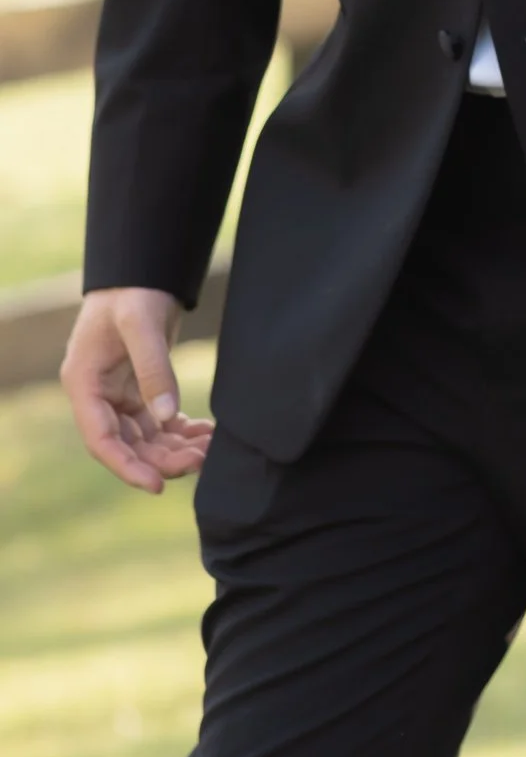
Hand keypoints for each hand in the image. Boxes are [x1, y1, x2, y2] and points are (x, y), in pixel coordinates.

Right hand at [62, 288, 212, 492]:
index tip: (156, 485)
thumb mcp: (141, 325)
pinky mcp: (140, 390)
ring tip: (210, 449)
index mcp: (84, 384)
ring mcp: (119, 395)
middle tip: (200, 462)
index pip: (101, 439)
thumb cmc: (133, 292)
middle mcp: (98, 396)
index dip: (127, 467)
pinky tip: (206, 433)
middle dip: (162, 459)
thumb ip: (153, 370)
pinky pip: (159, 422)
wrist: (142, 271)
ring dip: (175, 448)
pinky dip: (181, 432)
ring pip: (146, 438)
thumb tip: (167, 418)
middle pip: (127, 444)